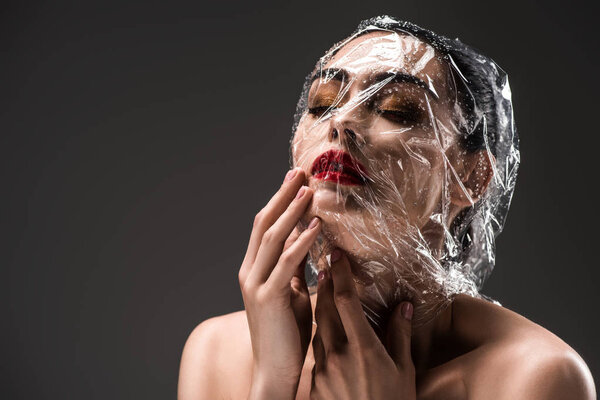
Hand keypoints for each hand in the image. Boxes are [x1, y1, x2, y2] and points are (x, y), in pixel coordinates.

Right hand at [238, 167, 320, 399]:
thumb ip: (294, 268)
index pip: (264, 226)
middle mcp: (249, 272)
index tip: (295, 179)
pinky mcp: (267, 298)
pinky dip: (301, 241)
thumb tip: (307, 240)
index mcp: (253, 269)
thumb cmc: (285, 333)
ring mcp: (255, 284)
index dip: (278, 201)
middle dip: (282, 196)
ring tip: (309, 190)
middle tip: (300, 171)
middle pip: (264, 224)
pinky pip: (287, 263)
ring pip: (272, 238)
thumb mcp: (289, 293)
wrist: (274, 370)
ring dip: (291, 211)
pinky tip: (316, 226)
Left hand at [310, 249, 415, 399]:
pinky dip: (319, 335)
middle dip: (326, 284)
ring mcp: (322, 370)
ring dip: (320, 307)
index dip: (341, 275)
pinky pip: (315, 351)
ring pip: (317, 328)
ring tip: (324, 291)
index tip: (336, 254)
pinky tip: (326, 331)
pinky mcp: (314, 383)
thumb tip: (404, 305)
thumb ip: (401, 336)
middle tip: (326, 263)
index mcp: (363, 349)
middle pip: (326, 308)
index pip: (347, 302)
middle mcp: (338, 355)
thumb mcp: (404, 372)